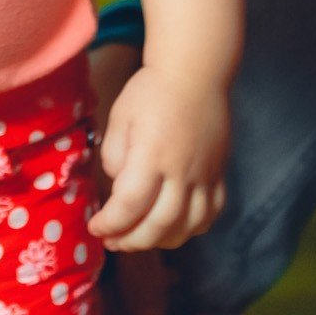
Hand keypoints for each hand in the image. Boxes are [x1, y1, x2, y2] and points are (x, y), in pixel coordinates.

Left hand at [89, 64, 229, 251]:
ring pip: (188, 227)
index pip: (129, 205)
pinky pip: (210, 214)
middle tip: (113, 241)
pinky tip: (174, 228)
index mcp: (152, 154)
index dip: (110, 224)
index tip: (96, 227)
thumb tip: (118, 188)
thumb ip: (115, 156)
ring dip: (161, 241)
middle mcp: (181, 171)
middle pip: (159, 225)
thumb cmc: (151, 91)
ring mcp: (205, 176)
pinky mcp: (219, 175)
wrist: (195, 72)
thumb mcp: (120, 117)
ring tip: (140, 238)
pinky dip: (192, 229)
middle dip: (132, 241)